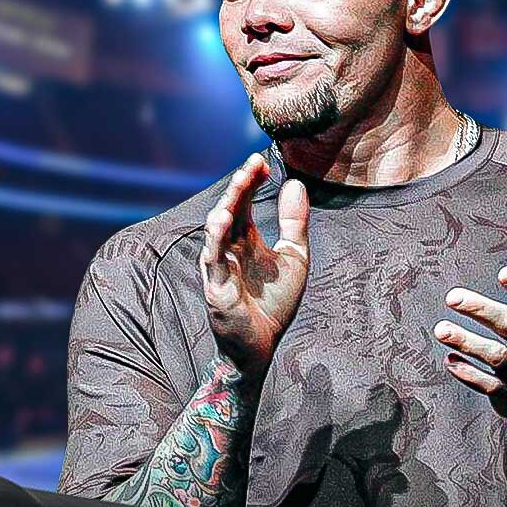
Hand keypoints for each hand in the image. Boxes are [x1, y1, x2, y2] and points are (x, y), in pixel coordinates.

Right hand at [198, 153, 310, 375]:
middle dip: (239, 185)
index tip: (263, 161)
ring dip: (226, 204)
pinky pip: (212, 259)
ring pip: (216, 229)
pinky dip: (216, 239)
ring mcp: (220, 266)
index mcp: (246, 238)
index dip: (251, 180)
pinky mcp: (215, 287)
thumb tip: (294, 183)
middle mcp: (229, 248)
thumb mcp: (294, 256)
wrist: (263, 344)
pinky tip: (222, 220)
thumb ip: (294, 222)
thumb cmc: (274, 303)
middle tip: (252, 164)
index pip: (244, 201)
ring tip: (239, 182)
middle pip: (230, 208)